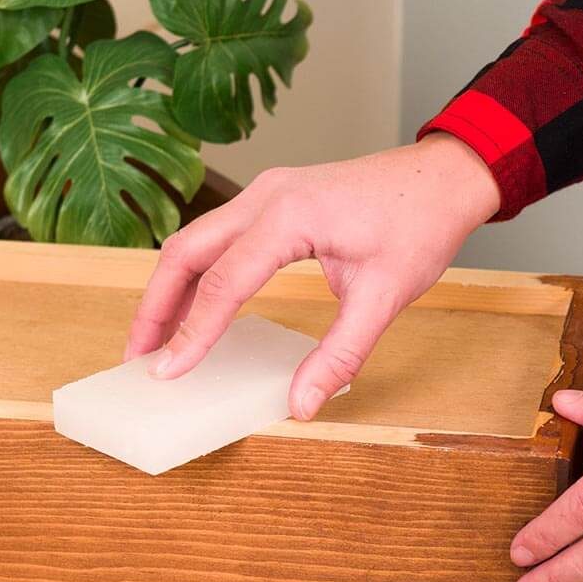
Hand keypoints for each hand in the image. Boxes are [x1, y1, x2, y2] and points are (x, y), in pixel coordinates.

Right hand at [124, 135, 500, 418]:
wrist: (444, 177)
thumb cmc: (420, 223)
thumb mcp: (385, 296)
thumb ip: (340, 353)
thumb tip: (301, 403)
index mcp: (289, 214)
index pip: (222, 281)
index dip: (191, 333)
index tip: (166, 373)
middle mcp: (267, 196)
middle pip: (185, 252)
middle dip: (155, 308)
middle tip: (138, 358)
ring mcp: (266, 193)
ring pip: (195, 242)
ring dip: (170, 290)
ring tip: (155, 341)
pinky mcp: (273, 201)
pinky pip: (218, 238)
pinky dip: (196, 275)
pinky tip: (195, 310)